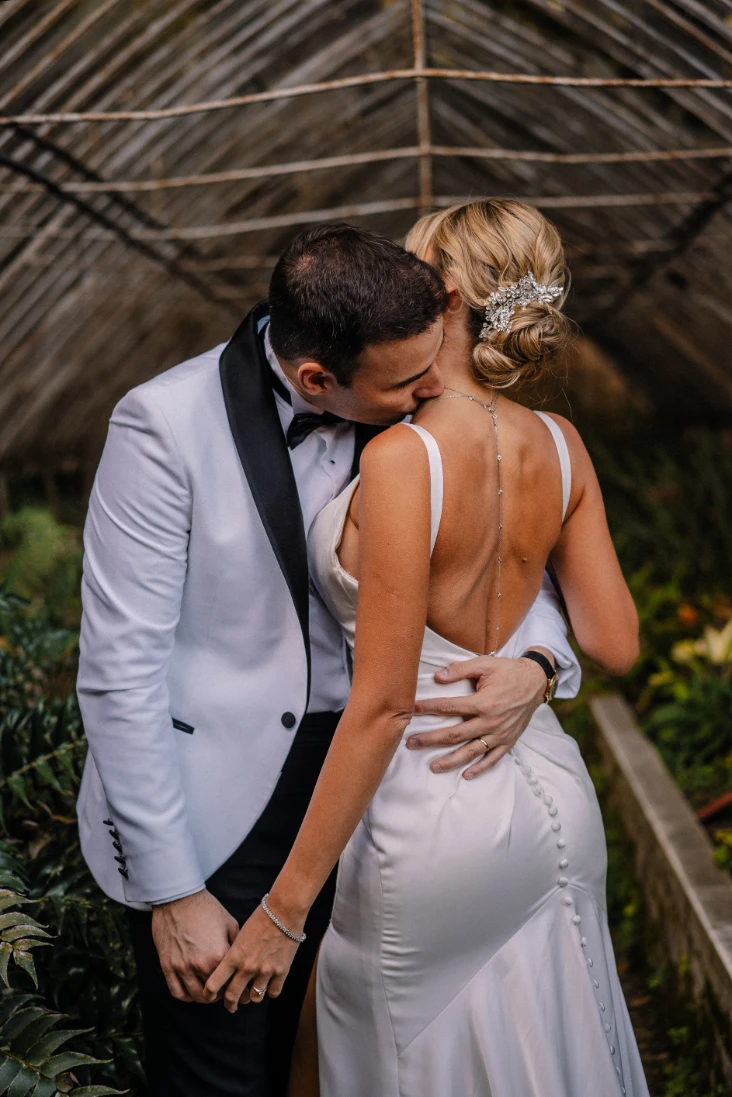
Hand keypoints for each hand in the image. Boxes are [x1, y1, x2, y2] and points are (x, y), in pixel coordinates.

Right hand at [152, 888, 238, 1002]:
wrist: (178, 898)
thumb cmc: (206, 908)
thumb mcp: (229, 924)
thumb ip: (236, 946)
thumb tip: (242, 962)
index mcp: (219, 955)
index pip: (232, 982)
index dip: (238, 987)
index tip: (243, 991)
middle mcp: (200, 965)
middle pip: (214, 993)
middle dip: (222, 994)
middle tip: (226, 992)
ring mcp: (182, 967)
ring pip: (196, 996)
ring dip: (205, 997)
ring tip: (211, 992)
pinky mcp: (168, 966)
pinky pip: (177, 992)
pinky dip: (187, 996)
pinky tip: (193, 991)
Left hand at [204, 903, 300, 1012]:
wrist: (284, 911)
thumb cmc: (260, 918)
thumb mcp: (240, 934)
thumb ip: (235, 953)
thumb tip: (231, 967)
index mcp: (234, 956)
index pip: (214, 983)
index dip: (209, 993)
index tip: (209, 995)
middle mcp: (247, 967)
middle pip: (232, 996)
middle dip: (229, 1004)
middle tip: (230, 1006)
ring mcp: (265, 971)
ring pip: (254, 998)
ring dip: (252, 997)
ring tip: (253, 993)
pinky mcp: (281, 971)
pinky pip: (273, 992)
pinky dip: (270, 991)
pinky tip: (269, 985)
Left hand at [408, 654, 548, 778]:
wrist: (536, 681)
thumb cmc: (508, 671)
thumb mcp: (485, 664)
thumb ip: (460, 670)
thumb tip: (438, 677)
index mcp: (483, 702)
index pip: (449, 707)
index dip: (428, 708)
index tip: (411, 710)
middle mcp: (490, 721)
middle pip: (455, 734)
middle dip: (431, 739)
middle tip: (411, 743)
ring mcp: (499, 734)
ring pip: (471, 751)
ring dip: (451, 761)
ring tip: (433, 766)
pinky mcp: (508, 741)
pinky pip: (493, 759)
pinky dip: (480, 768)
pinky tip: (466, 774)